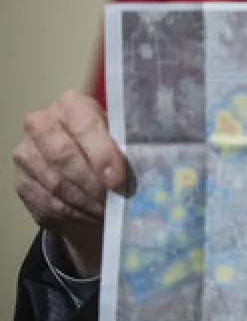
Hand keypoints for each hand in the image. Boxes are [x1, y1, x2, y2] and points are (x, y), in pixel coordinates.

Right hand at [12, 90, 125, 276]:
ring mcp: (26, 154)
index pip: (84, 125)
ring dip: (87, 203)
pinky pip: (48, 203)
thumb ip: (127, 142)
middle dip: (94, 184)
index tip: (118, 179)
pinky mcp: (22, 182)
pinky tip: (92, 216)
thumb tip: (150, 164)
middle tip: (116, 200)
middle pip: (64, 157)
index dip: (102, 154)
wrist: (78, 157)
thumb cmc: (106, 142)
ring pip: (56, 185)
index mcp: (70, 104)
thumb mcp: (119, 133)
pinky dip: (74, 214)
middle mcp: (41, 124)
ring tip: (109, 211)